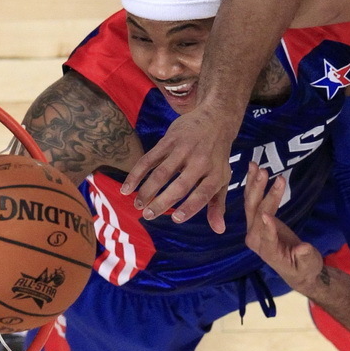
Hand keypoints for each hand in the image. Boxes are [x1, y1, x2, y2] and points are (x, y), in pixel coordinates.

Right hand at [120, 107, 238, 233]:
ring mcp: (184, 149)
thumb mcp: (222, 179)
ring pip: (162, 173)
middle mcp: (201, 161)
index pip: (203, 194)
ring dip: (147, 190)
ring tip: (138, 205)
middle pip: (180, 185)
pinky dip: (136, 174)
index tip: (176, 218)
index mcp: (215, 174)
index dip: (190, 207)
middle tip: (148, 215)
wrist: (214, 119)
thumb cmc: (217, 157)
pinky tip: (127, 188)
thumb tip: (219, 231)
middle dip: (162, 202)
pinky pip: (149, 159)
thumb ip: (217, 205)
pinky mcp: (169, 140)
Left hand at [243, 162, 323, 292]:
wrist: (298, 269)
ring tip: (256, 165)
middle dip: (260, 193)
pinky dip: (254, 185)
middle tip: (265, 173)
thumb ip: (304, 256)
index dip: (267, 228)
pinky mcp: (257, 221)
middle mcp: (256, 239)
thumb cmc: (305, 267)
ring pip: (251, 204)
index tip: (267, 215)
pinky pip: (253, 201)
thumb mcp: (308, 264)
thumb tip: (303, 248)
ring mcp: (254, 229)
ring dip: (254, 184)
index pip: (266, 237)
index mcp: (268, 251)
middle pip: (255, 214)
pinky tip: (255, 170)